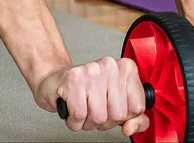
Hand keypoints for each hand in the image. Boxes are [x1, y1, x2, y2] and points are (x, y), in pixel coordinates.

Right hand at [36, 57, 150, 135]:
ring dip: (88, 122)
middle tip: (95, 110)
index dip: (124, 116)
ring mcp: (92, 71)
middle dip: (105, 121)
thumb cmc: (88, 90)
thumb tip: (131, 127)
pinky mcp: (73, 80)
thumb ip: (133, 117)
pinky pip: (80, 115)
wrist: (56, 81)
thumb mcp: (117, 102)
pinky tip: (73, 110)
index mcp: (126, 69)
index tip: (113, 108)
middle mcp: (110, 66)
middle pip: (118, 114)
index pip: (137, 107)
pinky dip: (75, 121)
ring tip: (84, 109)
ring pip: (99, 117)